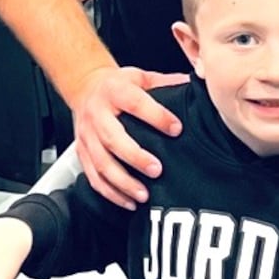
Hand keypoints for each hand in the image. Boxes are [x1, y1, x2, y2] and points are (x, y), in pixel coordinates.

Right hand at [72, 64, 188, 207]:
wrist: (85, 88)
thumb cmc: (116, 85)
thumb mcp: (140, 77)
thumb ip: (165, 84)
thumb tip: (197, 83)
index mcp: (115, 91)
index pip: (136, 103)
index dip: (157, 117)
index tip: (177, 129)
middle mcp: (97, 114)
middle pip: (113, 138)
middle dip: (135, 157)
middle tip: (157, 170)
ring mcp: (87, 135)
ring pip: (101, 163)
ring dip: (123, 182)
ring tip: (144, 194)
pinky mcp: (81, 152)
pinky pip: (93, 177)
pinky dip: (110, 193)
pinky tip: (128, 201)